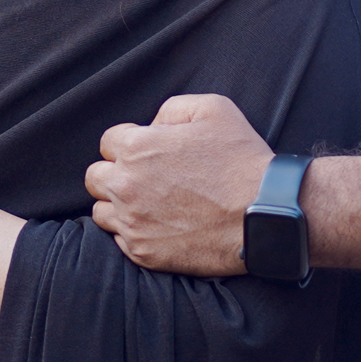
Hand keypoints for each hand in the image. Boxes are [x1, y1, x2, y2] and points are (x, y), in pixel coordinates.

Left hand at [83, 93, 272, 276]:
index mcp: (137, 148)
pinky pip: (118, 239)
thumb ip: (170, 110)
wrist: (266, 215)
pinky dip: (132, 232)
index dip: (130, 144)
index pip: (108, 142)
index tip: (150, 154)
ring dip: (118, 205)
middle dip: (115, 173)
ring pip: (101, 210)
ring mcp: (132, 222)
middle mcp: (126, 185)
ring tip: (147, 204)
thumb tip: (151, 125)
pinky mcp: (143, 252)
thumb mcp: (212, 109)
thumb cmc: (242, 159)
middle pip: (95, 177)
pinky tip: (157, 225)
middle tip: (144, 179)